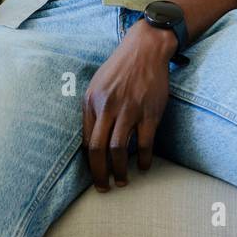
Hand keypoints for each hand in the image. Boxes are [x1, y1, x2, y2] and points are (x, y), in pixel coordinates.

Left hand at [82, 21, 173, 191]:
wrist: (145, 49)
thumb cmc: (119, 68)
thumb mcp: (96, 84)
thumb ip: (91, 110)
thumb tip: (89, 140)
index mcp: (92, 101)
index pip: (87, 140)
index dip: (89, 161)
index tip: (93, 173)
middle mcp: (108, 106)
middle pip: (98, 149)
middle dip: (99, 173)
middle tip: (102, 188)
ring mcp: (130, 110)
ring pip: (119, 149)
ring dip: (119, 170)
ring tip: (122, 181)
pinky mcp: (150, 112)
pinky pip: (145, 143)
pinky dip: (143, 159)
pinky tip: (143, 166)